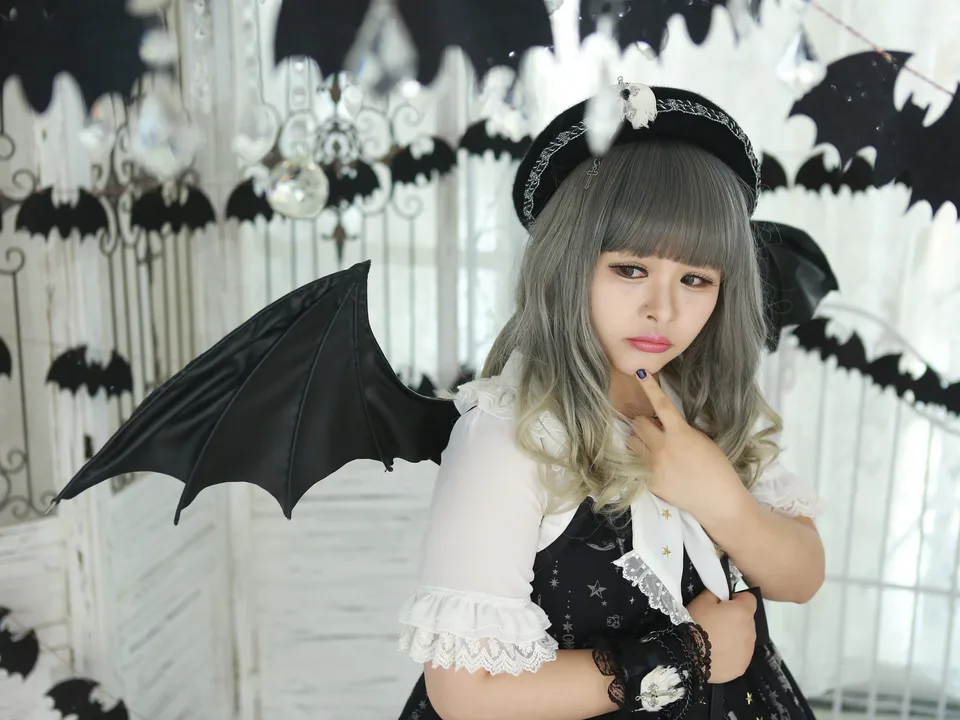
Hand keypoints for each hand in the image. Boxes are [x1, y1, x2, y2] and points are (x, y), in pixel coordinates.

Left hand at [627, 369, 744, 517]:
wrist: (718, 501)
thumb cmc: (718, 468)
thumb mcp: (703, 441)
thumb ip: (681, 430)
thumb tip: (664, 424)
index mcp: (680, 434)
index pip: (660, 404)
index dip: (649, 387)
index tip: (639, 373)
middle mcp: (662, 447)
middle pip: (638, 423)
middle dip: (645, 422)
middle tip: (656, 429)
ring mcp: (653, 465)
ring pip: (632, 441)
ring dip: (640, 439)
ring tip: (654, 447)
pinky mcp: (649, 481)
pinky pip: (636, 462)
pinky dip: (643, 459)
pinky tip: (658, 466)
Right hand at [687, 590, 756, 682]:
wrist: (690, 656)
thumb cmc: (697, 623)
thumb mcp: (702, 600)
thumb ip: (716, 593)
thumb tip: (723, 595)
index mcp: (743, 612)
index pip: (749, 599)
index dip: (737, 599)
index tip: (723, 604)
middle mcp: (751, 631)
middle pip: (747, 620)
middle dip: (735, 619)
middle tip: (716, 622)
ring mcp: (748, 651)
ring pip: (744, 638)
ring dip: (735, 636)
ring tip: (716, 641)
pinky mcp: (742, 667)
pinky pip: (740, 655)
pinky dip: (732, 653)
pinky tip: (717, 654)